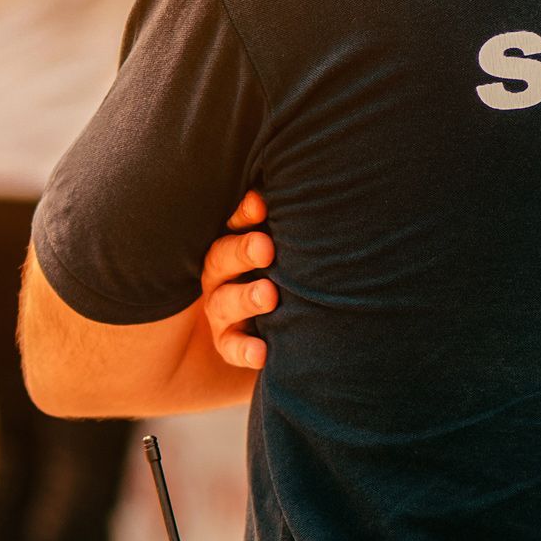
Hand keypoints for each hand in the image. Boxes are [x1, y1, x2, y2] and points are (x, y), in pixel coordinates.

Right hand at [200, 191, 276, 369]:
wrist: (277, 323)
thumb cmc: (289, 270)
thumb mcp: (288, 247)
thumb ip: (293, 226)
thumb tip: (320, 188)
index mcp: (233, 243)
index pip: (232, 223)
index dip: (243, 214)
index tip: (261, 204)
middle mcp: (221, 275)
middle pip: (221, 258)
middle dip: (242, 252)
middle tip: (265, 247)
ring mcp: (221, 310)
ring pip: (224, 303)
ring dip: (245, 298)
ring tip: (268, 295)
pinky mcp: (228, 343)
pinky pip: (232, 348)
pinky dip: (246, 350)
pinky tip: (262, 351)